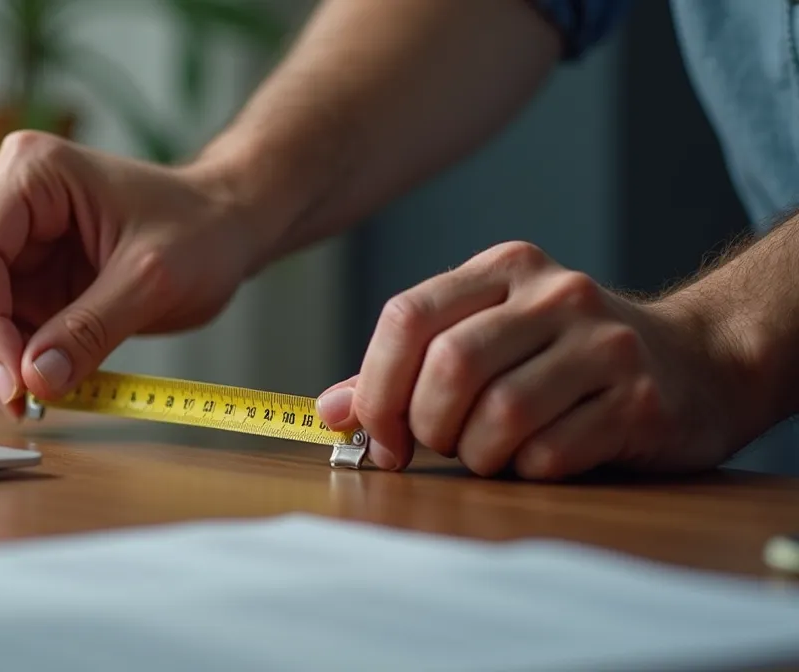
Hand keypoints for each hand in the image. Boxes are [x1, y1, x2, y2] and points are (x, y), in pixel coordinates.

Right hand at [0, 131, 254, 416]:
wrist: (222, 226)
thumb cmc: (198, 230)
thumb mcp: (153, 281)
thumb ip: (92, 330)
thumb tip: (37, 381)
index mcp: (31, 171)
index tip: (15, 385)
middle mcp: (1, 193)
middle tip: (22, 405)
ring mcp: (4, 231)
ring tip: (41, 396)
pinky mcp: (16, 269)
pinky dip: (8, 359)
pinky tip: (45, 380)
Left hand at [315, 241, 748, 478]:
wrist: (699, 362)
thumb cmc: (567, 359)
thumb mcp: (488, 340)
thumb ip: (407, 369)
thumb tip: (330, 410)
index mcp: (503, 269)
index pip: (407, 317)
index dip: (376, 386)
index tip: (376, 434)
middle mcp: (555, 294)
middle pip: (450, 365)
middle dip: (425, 424)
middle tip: (435, 447)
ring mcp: (603, 344)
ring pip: (499, 414)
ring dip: (478, 454)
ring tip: (490, 452)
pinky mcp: (640, 400)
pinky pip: (550, 453)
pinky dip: (527, 469)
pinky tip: (540, 457)